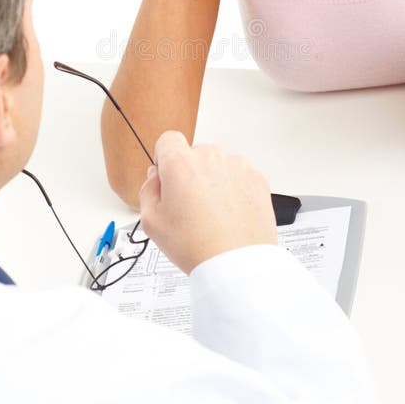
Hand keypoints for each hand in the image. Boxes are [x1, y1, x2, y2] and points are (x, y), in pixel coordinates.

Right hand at [139, 131, 276, 274]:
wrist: (237, 263)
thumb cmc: (197, 246)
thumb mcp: (152, 222)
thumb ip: (148, 190)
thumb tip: (155, 178)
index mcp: (180, 162)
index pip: (167, 140)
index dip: (164, 159)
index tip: (167, 176)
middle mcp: (210, 157)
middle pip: (194, 154)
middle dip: (190, 173)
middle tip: (189, 205)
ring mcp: (237, 165)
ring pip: (218, 165)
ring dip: (213, 180)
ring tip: (212, 214)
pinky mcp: (256, 178)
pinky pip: (239, 176)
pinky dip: (234, 189)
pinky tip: (228, 214)